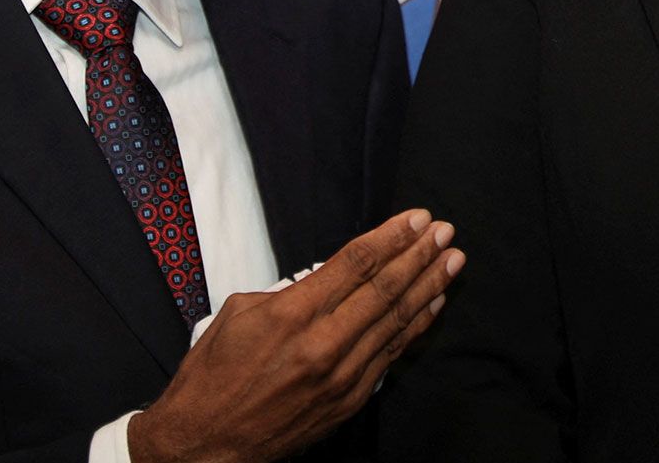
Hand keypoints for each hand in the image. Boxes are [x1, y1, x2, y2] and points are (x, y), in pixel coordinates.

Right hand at [127, 208, 465, 462]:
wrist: (207, 444)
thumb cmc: (214, 376)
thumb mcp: (239, 315)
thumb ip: (290, 291)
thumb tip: (330, 276)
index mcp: (291, 314)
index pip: (355, 263)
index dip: (391, 237)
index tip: (416, 218)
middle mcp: (322, 343)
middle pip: (384, 288)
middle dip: (419, 255)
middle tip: (444, 231)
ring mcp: (341, 375)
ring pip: (395, 321)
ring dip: (428, 286)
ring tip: (452, 260)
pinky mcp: (349, 400)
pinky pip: (391, 354)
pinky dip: (416, 326)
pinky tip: (434, 304)